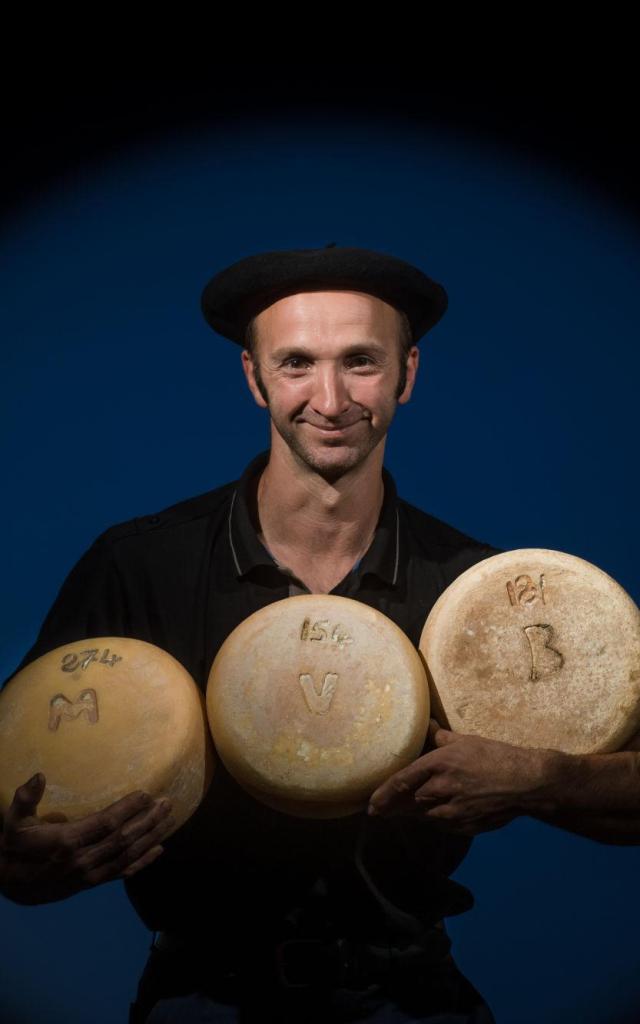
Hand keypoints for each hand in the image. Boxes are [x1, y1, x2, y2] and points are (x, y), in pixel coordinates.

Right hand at [0, 773, 174, 904]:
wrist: (7, 885)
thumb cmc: (13, 846)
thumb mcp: (12, 821)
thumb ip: (25, 799)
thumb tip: (38, 775)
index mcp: (66, 842)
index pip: (105, 823)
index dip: (128, 809)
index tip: (146, 794)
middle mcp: (82, 860)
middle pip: (123, 839)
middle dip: (148, 820)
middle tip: (168, 802)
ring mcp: (89, 875)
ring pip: (128, 856)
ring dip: (151, 837)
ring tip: (170, 820)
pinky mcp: (91, 884)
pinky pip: (122, 873)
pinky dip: (143, 863)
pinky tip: (160, 851)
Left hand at [367, 719, 548, 835]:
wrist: (527, 782)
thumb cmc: (497, 756)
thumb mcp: (466, 741)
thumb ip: (441, 737)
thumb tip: (426, 725)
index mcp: (438, 764)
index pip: (401, 781)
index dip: (383, 794)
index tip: (371, 804)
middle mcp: (442, 789)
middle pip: (410, 803)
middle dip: (395, 808)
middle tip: (380, 812)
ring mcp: (454, 811)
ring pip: (425, 816)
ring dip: (413, 815)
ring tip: (402, 814)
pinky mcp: (466, 826)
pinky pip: (443, 825)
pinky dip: (435, 820)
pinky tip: (433, 817)